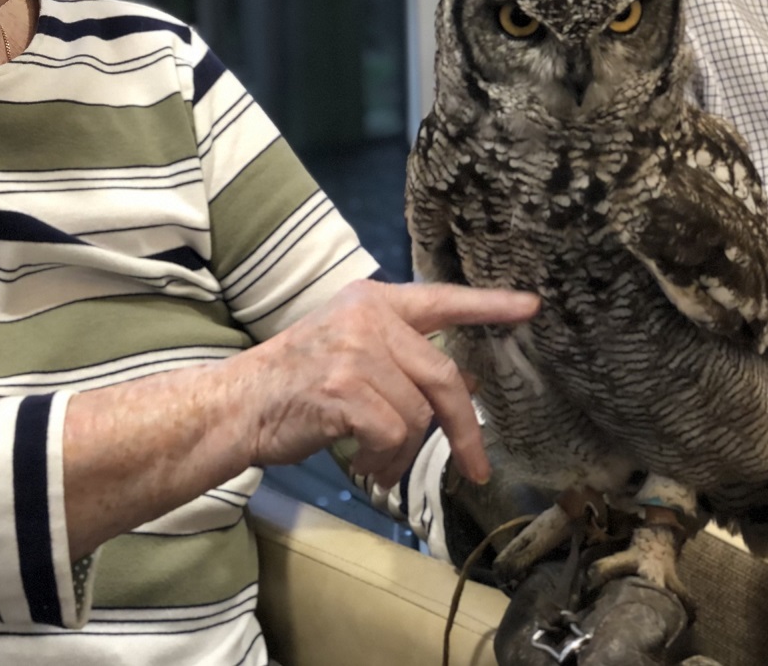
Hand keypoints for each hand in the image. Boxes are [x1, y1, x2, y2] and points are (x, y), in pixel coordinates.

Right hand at [62, 280, 535, 560]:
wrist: (236, 404)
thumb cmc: (291, 384)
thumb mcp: (348, 353)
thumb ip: (400, 358)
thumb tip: (466, 384)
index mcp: (370, 301)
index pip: (440, 299)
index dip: (488, 306)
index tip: (531, 308)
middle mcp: (367, 317)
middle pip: (444, 376)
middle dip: (466, 430)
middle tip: (476, 468)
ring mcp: (356, 350)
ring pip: (418, 415)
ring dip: (403, 453)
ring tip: (375, 460)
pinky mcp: (347, 388)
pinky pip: (394, 436)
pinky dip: (384, 461)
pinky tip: (362, 463)